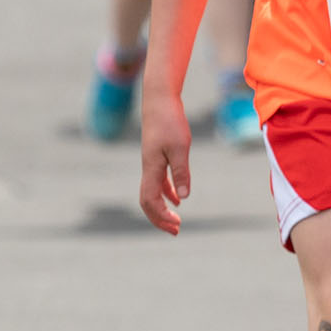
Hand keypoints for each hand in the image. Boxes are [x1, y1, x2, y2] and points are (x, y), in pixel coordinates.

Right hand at [137, 90, 192, 232]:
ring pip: (152, 192)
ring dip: (163, 208)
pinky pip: (158, 181)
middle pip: (147, 201)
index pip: (150, 201)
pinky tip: (178, 197)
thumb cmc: (170, 121)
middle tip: (176, 231)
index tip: (176, 225)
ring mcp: (151, 162)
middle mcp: (148, 168)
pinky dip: (167, 192)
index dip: (161, 216)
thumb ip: (181, 172)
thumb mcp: (180, 147)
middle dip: (160, 218)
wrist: (159, 99)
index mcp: (151, 168)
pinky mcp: (156, 155)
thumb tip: (183, 197)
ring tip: (176, 221)